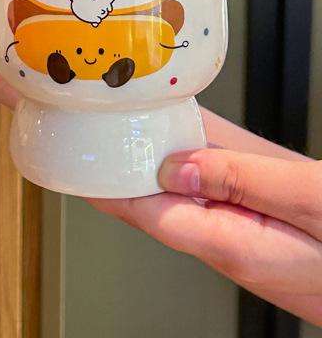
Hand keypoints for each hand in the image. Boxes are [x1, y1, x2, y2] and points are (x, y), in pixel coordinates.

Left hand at [88, 147, 321, 325]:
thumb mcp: (310, 200)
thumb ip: (240, 180)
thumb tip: (174, 167)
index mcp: (232, 244)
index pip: (146, 213)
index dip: (108, 186)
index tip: (82, 162)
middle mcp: (232, 247)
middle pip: (160, 204)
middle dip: (127, 170)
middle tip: (101, 133)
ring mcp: (247, 243)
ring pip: (186, 199)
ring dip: (158, 168)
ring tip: (132, 134)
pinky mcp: (263, 234)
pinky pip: (215, 199)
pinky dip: (194, 170)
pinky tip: (188, 146)